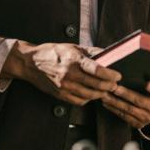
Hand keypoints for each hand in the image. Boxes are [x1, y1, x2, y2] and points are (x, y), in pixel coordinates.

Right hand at [4, 42, 120, 105]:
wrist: (31, 63)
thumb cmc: (53, 53)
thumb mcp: (73, 47)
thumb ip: (91, 52)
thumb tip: (108, 54)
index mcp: (74, 60)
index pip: (97, 70)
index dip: (110, 75)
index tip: (118, 76)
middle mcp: (69, 74)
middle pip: (96, 85)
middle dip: (109, 86)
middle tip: (115, 84)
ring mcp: (64, 86)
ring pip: (89, 96)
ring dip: (101, 94)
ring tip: (106, 90)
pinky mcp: (60, 95)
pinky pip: (79, 101)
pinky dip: (88, 99)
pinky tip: (92, 94)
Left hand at [101, 81, 149, 128]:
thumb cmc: (148, 93)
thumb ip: (148, 79)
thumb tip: (140, 73)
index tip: (148, 84)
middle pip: (139, 101)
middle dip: (125, 95)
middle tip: (114, 88)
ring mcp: (147, 119)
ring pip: (129, 109)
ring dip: (115, 102)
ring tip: (105, 96)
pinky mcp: (138, 124)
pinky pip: (124, 116)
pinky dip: (114, 109)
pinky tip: (106, 103)